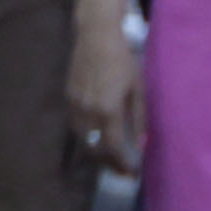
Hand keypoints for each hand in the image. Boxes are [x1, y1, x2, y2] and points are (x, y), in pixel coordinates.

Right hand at [69, 14, 145, 174]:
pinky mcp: (68, 97)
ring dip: (95, 151)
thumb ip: (139, 118)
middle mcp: (87, 110)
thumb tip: (142, 144)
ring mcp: (74, 104)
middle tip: (122, 171)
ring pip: (81, 138)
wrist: (96, 36)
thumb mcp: (137, 89)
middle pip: (93, 147)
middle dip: (108, 163)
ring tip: (110, 158)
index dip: (122, 163)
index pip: (113, 147)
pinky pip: (75, 125)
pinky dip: (86, 136)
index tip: (132, 173)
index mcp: (107, 109)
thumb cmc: (123, 60)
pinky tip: (97, 137)